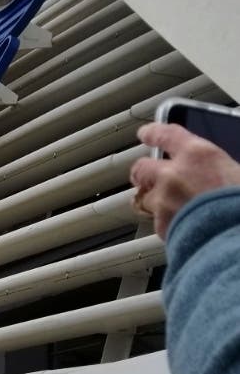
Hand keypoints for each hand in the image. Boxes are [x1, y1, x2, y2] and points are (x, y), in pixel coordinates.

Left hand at [131, 122, 239, 238]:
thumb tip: (212, 171)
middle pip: (142, 169)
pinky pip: (158, 222)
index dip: (153, 133)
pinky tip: (183, 226)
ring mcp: (163, 201)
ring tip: (173, 208)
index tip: (145, 134)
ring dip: (156, 201)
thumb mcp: (237, 173)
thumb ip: (216, 168)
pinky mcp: (160, 225)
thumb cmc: (239, 203)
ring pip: (146, 198)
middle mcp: (173, 175)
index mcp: (198, 154)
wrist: (237, 240)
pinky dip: (167, 223)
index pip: (165, 135)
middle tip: (147, 177)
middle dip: (143, 173)